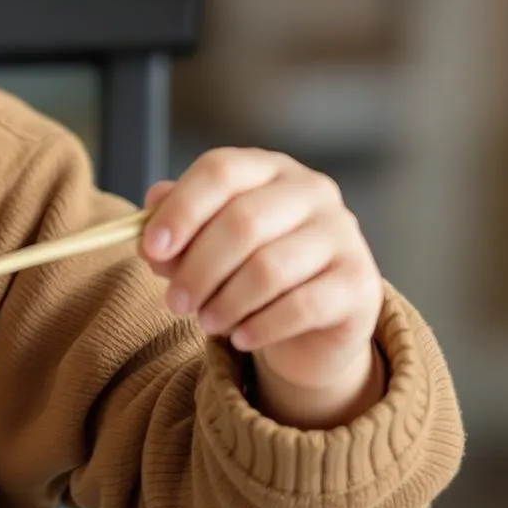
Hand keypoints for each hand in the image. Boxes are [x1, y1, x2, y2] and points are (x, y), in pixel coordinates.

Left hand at [141, 149, 384, 429]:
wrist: (312, 324)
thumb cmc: (247, 272)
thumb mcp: (204, 250)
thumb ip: (175, 238)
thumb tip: (148, 236)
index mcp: (268, 169)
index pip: (220, 171)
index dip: (180, 210)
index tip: (150, 248)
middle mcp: (312, 191)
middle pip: (242, 222)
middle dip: (198, 268)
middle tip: (175, 302)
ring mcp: (342, 235)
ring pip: (269, 268)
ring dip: (226, 302)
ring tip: (205, 322)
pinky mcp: (359, 283)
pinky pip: (301, 306)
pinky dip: (260, 326)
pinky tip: (241, 338)